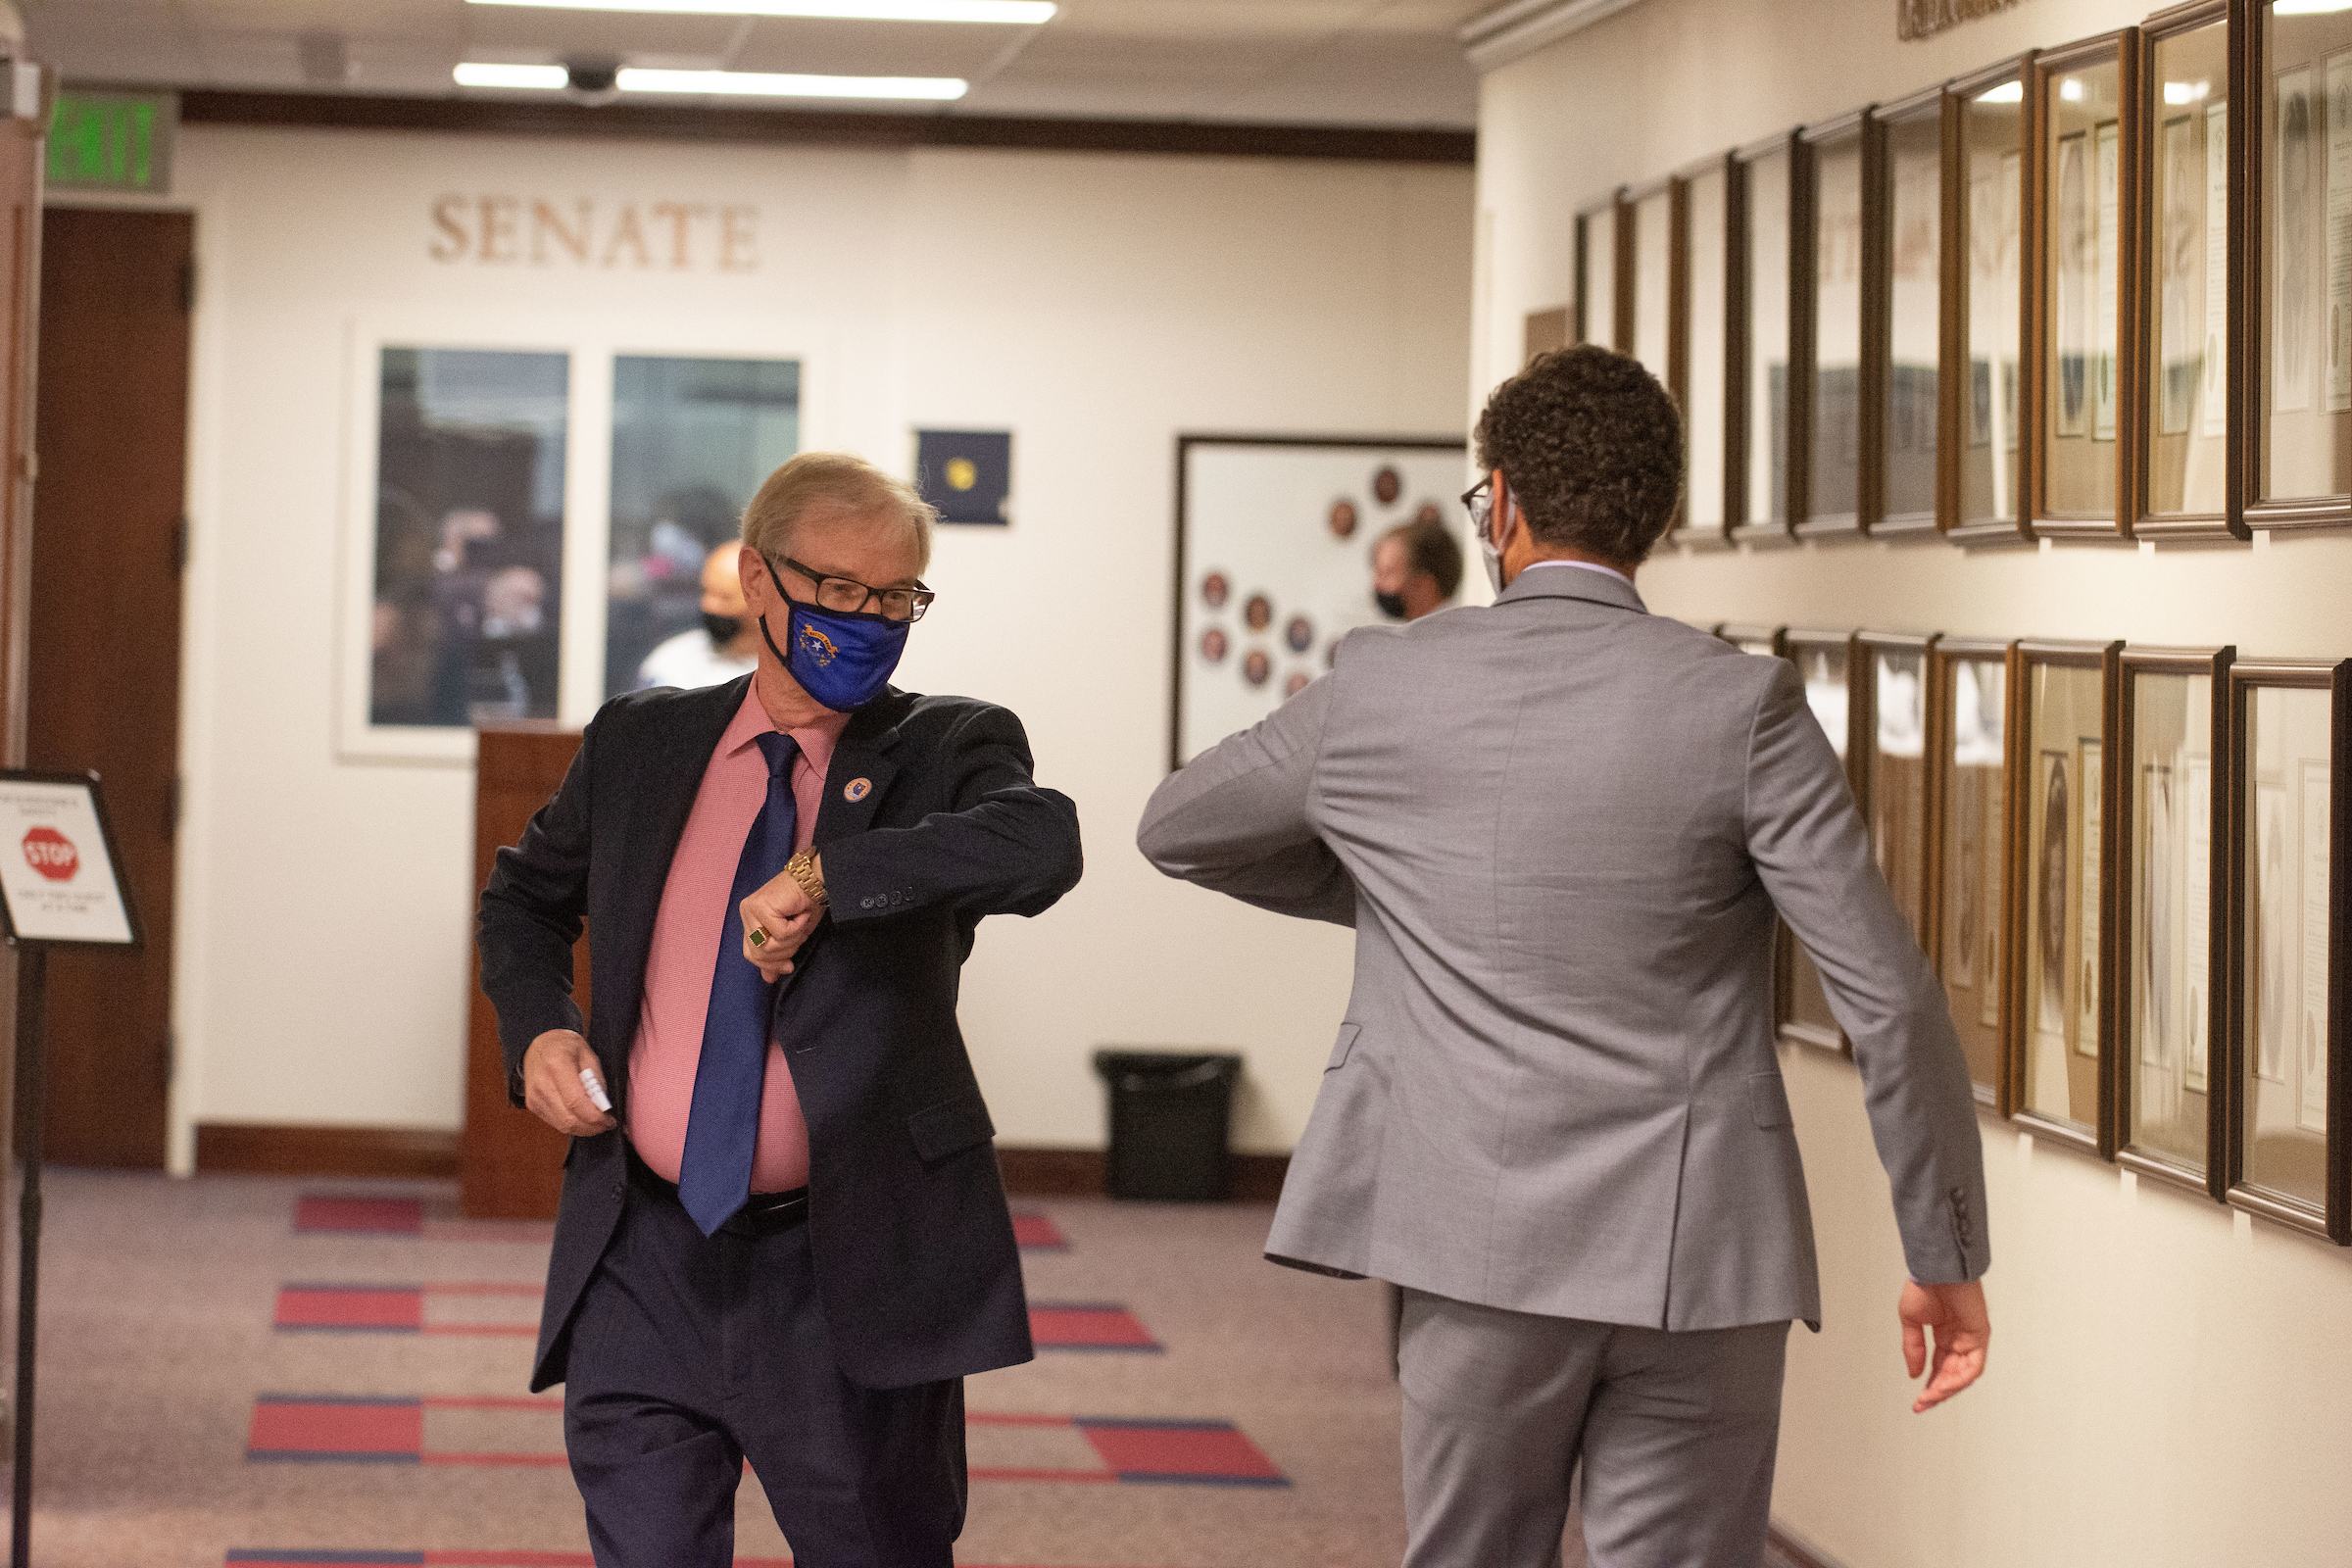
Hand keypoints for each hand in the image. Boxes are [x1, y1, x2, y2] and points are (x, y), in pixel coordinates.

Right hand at [523, 1029, 616, 1137]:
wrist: (540, 1044)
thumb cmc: (565, 1046)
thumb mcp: (588, 1055)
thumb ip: (596, 1081)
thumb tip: (603, 1106)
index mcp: (557, 1064)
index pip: (575, 1102)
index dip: (595, 1117)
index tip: (609, 1120)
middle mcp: (542, 1083)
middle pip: (569, 1119)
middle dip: (592, 1127)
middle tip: (606, 1124)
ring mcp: (535, 1096)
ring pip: (562, 1125)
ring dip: (583, 1129)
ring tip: (597, 1122)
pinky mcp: (533, 1105)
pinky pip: (555, 1123)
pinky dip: (572, 1125)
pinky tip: (582, 1119)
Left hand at [740, 855, 822, 982]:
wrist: (816, 878)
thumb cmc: (806, 903)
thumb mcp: (791, 934)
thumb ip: (777, 954)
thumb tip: (769, 978)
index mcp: (750, 919)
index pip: (751, 953)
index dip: (770, 964)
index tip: (788, 966)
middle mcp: (746, 912)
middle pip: (758, 953)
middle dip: (784, 952)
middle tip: (799, 937)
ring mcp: (751, 909)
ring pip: (769, 946)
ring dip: (792, 939)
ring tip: (801, 922)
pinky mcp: (761, 906)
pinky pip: (780, 933)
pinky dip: (797, 928)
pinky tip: (801, 914)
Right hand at [1899, 1279, 1989, 1413]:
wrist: (1935, 1268)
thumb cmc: (1924, 1286)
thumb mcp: (1911, 1322)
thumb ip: (1913, 1349)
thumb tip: (1914, 1373)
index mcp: (1945, 1335)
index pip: (1940, 1368)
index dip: (1929, 1385)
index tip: (1918, 1400)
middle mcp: (1960, 1340)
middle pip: (1952, 1375)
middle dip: (1936, 1392)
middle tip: (1922, 1404)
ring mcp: (1972, 1339)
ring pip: (1963, 1375)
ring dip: (1946, 1389)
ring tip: (1930, 1398)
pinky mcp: (1981, 1336)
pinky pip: (1973, 1366)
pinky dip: (1959, 1379)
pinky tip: (1943, 1386)